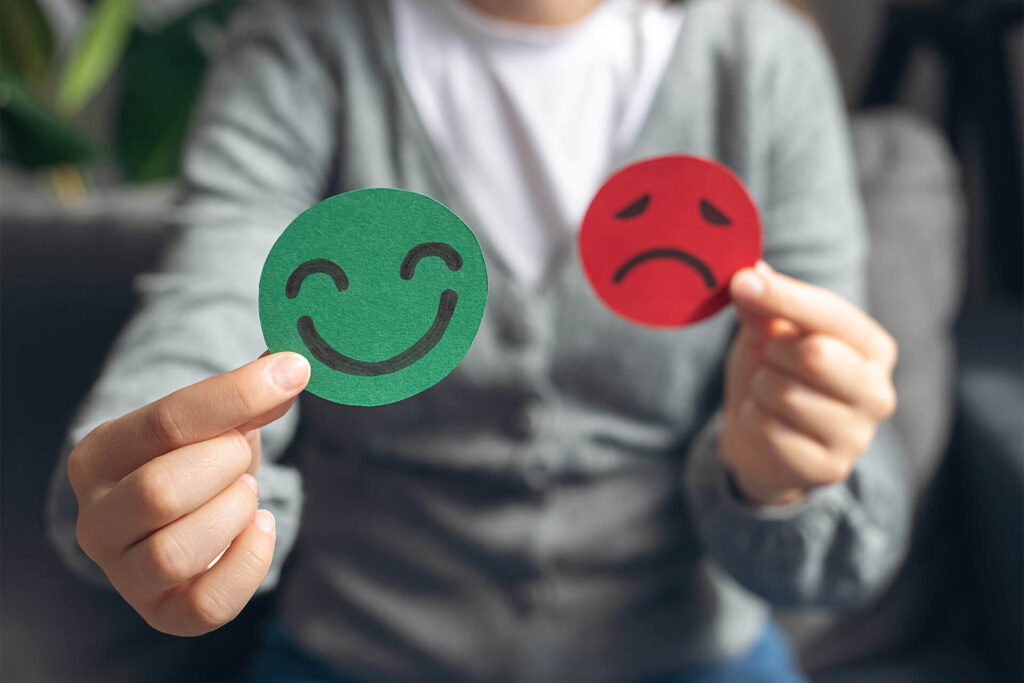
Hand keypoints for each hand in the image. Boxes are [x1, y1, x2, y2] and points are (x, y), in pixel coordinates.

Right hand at [68, 352, 309, 635]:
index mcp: (99, 454)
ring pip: (175, 554)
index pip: (165, 421)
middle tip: (241, 456)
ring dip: (232, 515)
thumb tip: (287, 367)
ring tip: (245, 495)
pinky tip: (259, 528)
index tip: (292, 371)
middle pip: (160, 492)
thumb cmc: (199, 458)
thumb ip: (250, 396)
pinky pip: (206, 607)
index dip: (237, 395)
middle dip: (225, 466)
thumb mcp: (217, 419)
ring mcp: (123, 573)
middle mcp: (95, 519)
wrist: (185, 515)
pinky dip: (249, 563)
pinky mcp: (161, 613)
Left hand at [720, 262, 897, 505]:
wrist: (760, 444)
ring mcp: (858, 435)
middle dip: (773, 350)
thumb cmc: (773, 374)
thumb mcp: (766, 334)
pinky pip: (771, 430)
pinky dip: (753, 420)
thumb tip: (753, 272)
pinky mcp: (829, 469)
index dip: (783, 296)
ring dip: (759, 388)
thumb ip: (764, 306)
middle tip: (767, 357)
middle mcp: (878, 391)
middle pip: (815, 354)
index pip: (830, 313)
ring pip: (785, 393)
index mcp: (872, 347)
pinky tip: (764, 423)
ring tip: (767, 393)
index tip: (741, 282)